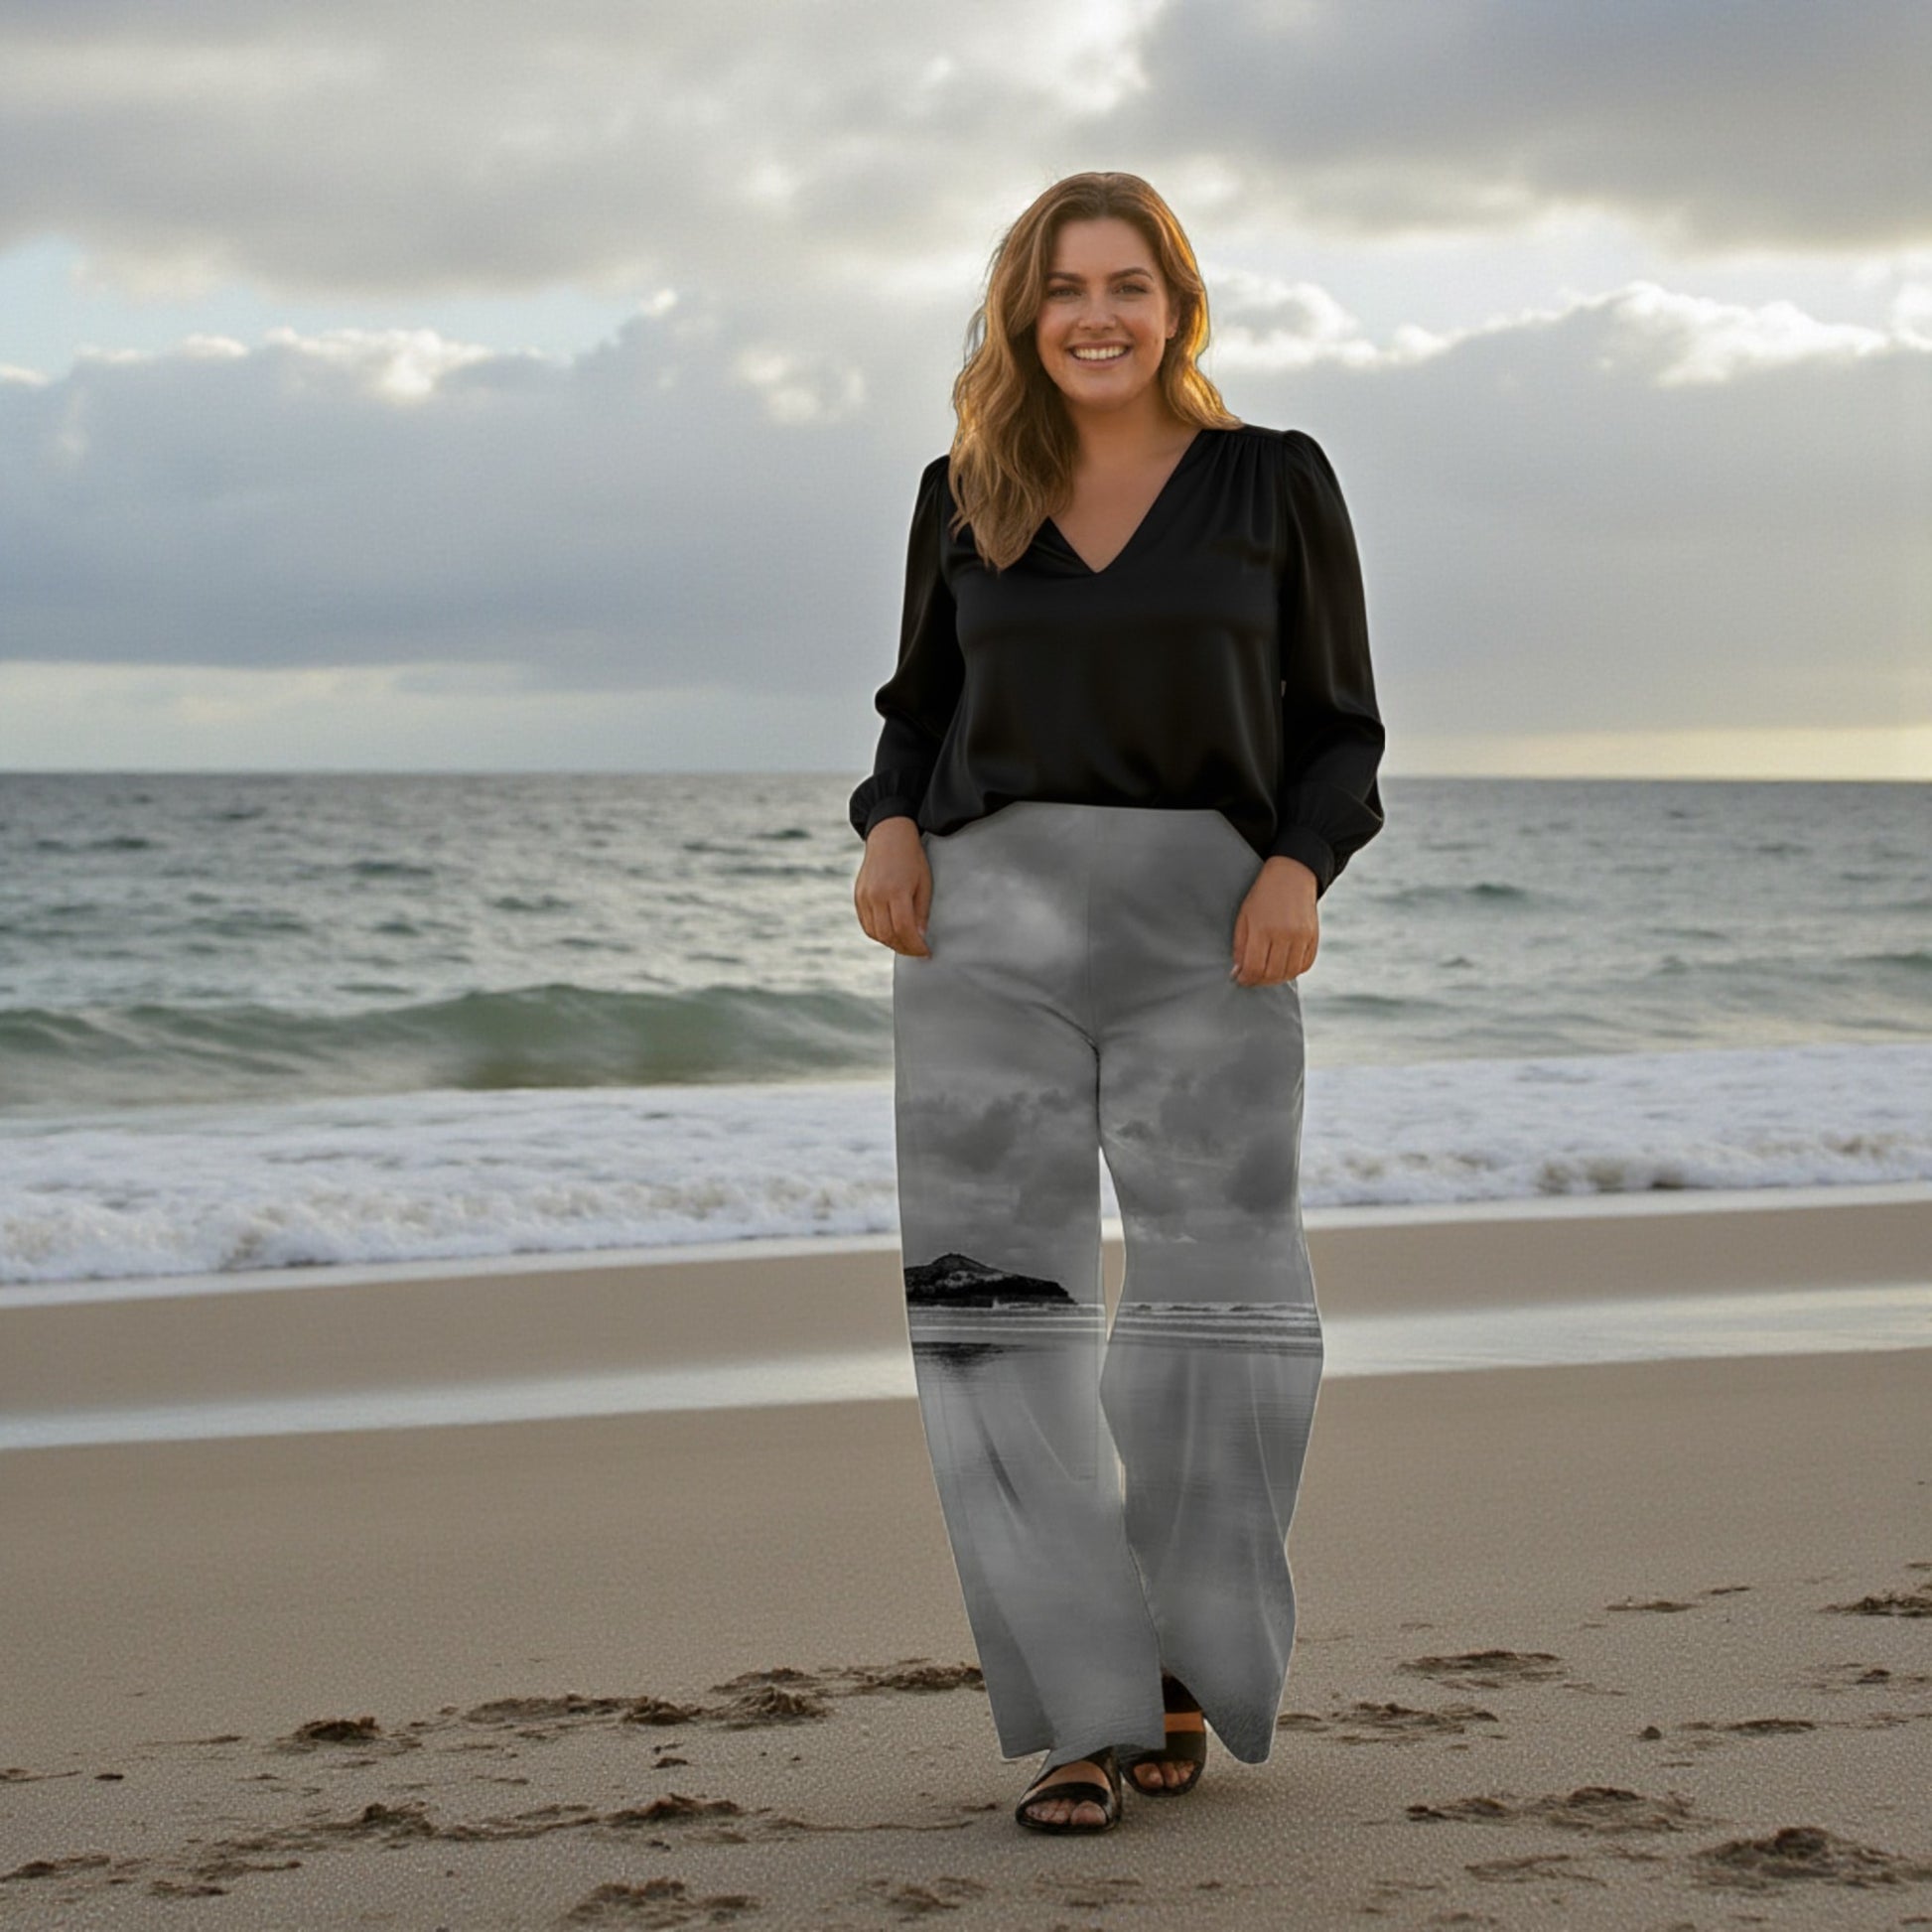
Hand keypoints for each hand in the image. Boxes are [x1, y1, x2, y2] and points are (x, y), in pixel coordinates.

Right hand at [854, 816, 933, 956]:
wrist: (889, 837)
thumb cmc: (912, 859)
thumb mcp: (924, 883)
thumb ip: (921, 912)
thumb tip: (919, 937)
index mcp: (896, 891)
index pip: (903, 929)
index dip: (915, 946)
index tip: (925, 952)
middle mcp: (876, 895)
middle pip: (888, 935)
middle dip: (904, 948)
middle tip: (916, 951)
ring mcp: (864, 896)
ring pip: (875, 933)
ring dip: (891, 943)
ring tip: (905, 943)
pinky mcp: (858, 896)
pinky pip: (866, 924)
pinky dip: (878, 934)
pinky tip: (891, 934)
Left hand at [1231, 856, 1317, 984]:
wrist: (1291, 875)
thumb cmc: (1262, 896)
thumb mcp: (1244, 917)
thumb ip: (1240, 946)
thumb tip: (1239, 973)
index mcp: (1263, 928)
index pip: (1254, 967)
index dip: (1245, 979)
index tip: (1240, 979)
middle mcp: (1285, 934)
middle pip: (1272, 974)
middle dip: (1259, 981)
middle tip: (1251, 978)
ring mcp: (1302, 936)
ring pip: (1289, 973)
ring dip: (1275, 979)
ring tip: (1266, 974)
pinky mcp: (1314, 937)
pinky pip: (1305, 965)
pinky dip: (1293, 971)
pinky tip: (1282, 966)